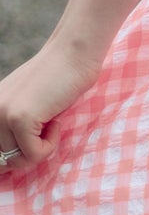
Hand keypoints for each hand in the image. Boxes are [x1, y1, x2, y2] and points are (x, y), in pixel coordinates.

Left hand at [0, 38, 102, 177]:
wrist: (75, 53)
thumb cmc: (60, 76)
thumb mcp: (29, 101)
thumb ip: (16, 124)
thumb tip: (9, 162)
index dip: (12, 156)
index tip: (33, 143)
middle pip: (4, 159)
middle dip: (28, 152)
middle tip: (46, 131)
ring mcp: (3, 114)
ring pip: (17, 160)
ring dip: (40, 149)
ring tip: (52, 123)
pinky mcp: (20, 118)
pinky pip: (34, 153)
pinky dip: (50, 144)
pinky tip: (57, 121)